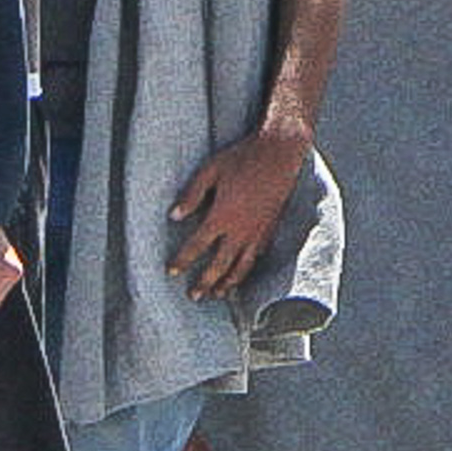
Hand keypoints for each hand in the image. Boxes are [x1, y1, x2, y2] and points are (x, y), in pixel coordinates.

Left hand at [165, 118, 309, 298]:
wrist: (280, 153)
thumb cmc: (242, 158)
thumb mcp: (210, 171)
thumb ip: (191, 195)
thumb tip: (173, 216)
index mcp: (221, 216)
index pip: (196, 246)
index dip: (182, 261)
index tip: (171, 272)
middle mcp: (240, 230)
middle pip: (219, 265)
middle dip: (204, 283)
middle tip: (193, 297)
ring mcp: (258, 232)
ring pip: (241, 266)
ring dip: (227, 283)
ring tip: (217, 294)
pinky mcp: (270, 228)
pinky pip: (257, 256)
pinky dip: (247, 269)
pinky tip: (241, 273)